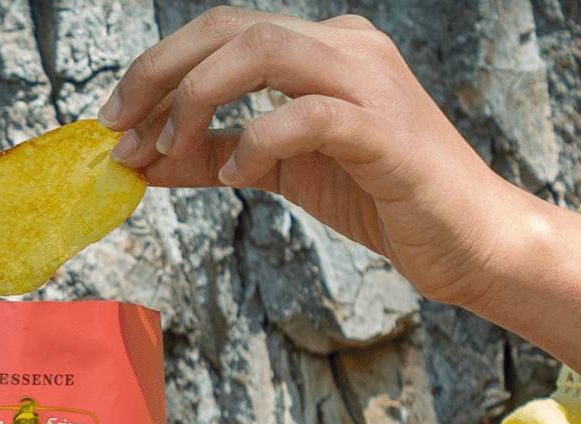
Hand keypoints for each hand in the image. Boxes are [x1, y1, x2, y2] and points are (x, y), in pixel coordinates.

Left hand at [98, 6, 522, 306]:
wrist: (467, 239)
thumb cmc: (382, 200)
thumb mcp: (283, 174)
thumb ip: (218, 158)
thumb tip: (147, 160)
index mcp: (320, 50)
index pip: (221, 33)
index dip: (156, 71)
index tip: (113, 122)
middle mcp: (344, 48)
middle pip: (230, 27)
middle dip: (160, 74)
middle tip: (119, 130)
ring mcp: (368, 83)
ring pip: (264, 51)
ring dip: (198, 98)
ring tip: (170, 148)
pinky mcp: (384, 132)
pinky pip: (307, 116)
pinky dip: (259, 140)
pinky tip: (238, 174)